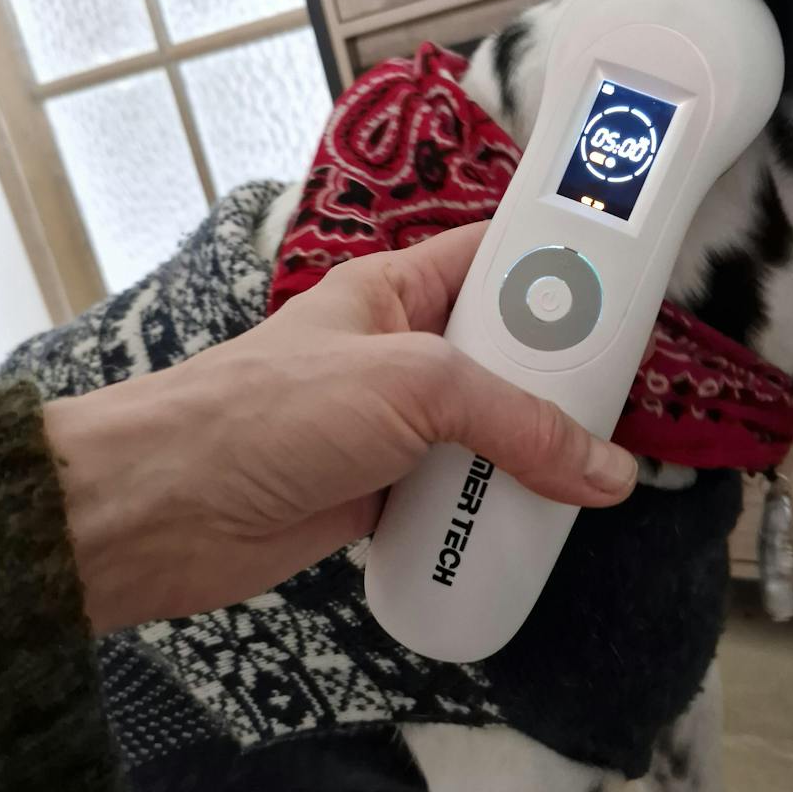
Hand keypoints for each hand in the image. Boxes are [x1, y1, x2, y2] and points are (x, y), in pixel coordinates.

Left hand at [45, 223, 636, 632]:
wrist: (165, 510)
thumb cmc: (269, 413)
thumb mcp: (411, 386)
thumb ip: (514, 422)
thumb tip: (606, 472)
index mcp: (397, 292)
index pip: (495, 259)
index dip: (559, 268)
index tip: (627, 295)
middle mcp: (400, 355)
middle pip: (505, 359)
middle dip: (560, 385)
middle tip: (625, 408)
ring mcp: (391, 430)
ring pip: (486, 438)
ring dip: (530, 462)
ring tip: (594, 481)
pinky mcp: (380, 498)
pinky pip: (456, 502)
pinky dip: (490, 517)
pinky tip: (533, 532)